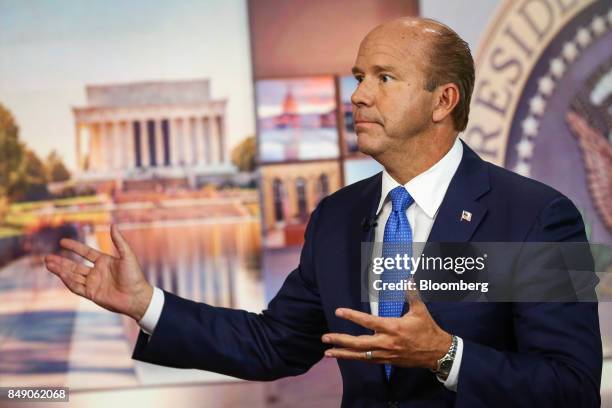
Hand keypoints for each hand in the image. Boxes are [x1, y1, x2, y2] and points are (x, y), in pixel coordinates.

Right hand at [44, 224, 152, 321]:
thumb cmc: (135, 275)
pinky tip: (59, 274)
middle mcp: (97, 272)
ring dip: (60, 270)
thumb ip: (119, 241)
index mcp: (105, 261)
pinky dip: (67, 280)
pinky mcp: (92, 294)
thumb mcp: (127, 255)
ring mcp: (93, 283)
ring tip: (48, 264)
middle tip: (47, 257)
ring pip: (73, 276)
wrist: (137, 297)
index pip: (86, 252)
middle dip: (61, 261)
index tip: (62, 242)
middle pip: (75, 265)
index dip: (74, 247)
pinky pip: (76, 287)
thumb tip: (113, 225)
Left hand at [321, 284, 450, 369]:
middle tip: (324, 337)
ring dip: (343, 353)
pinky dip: (354, 358)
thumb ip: (411, 293)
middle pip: (358, 343)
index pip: (367, 321)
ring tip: (327, 352)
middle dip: (340, 340)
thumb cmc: (427, 330)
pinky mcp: (386, 361)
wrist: (437, 353)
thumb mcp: (420, 310)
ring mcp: (385, 354)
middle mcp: (386, 343)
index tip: (338, 311)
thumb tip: (409, 277)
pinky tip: (344, 356)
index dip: (352, 316)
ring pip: (359, 355)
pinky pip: (367, 360)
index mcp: (392, 328)